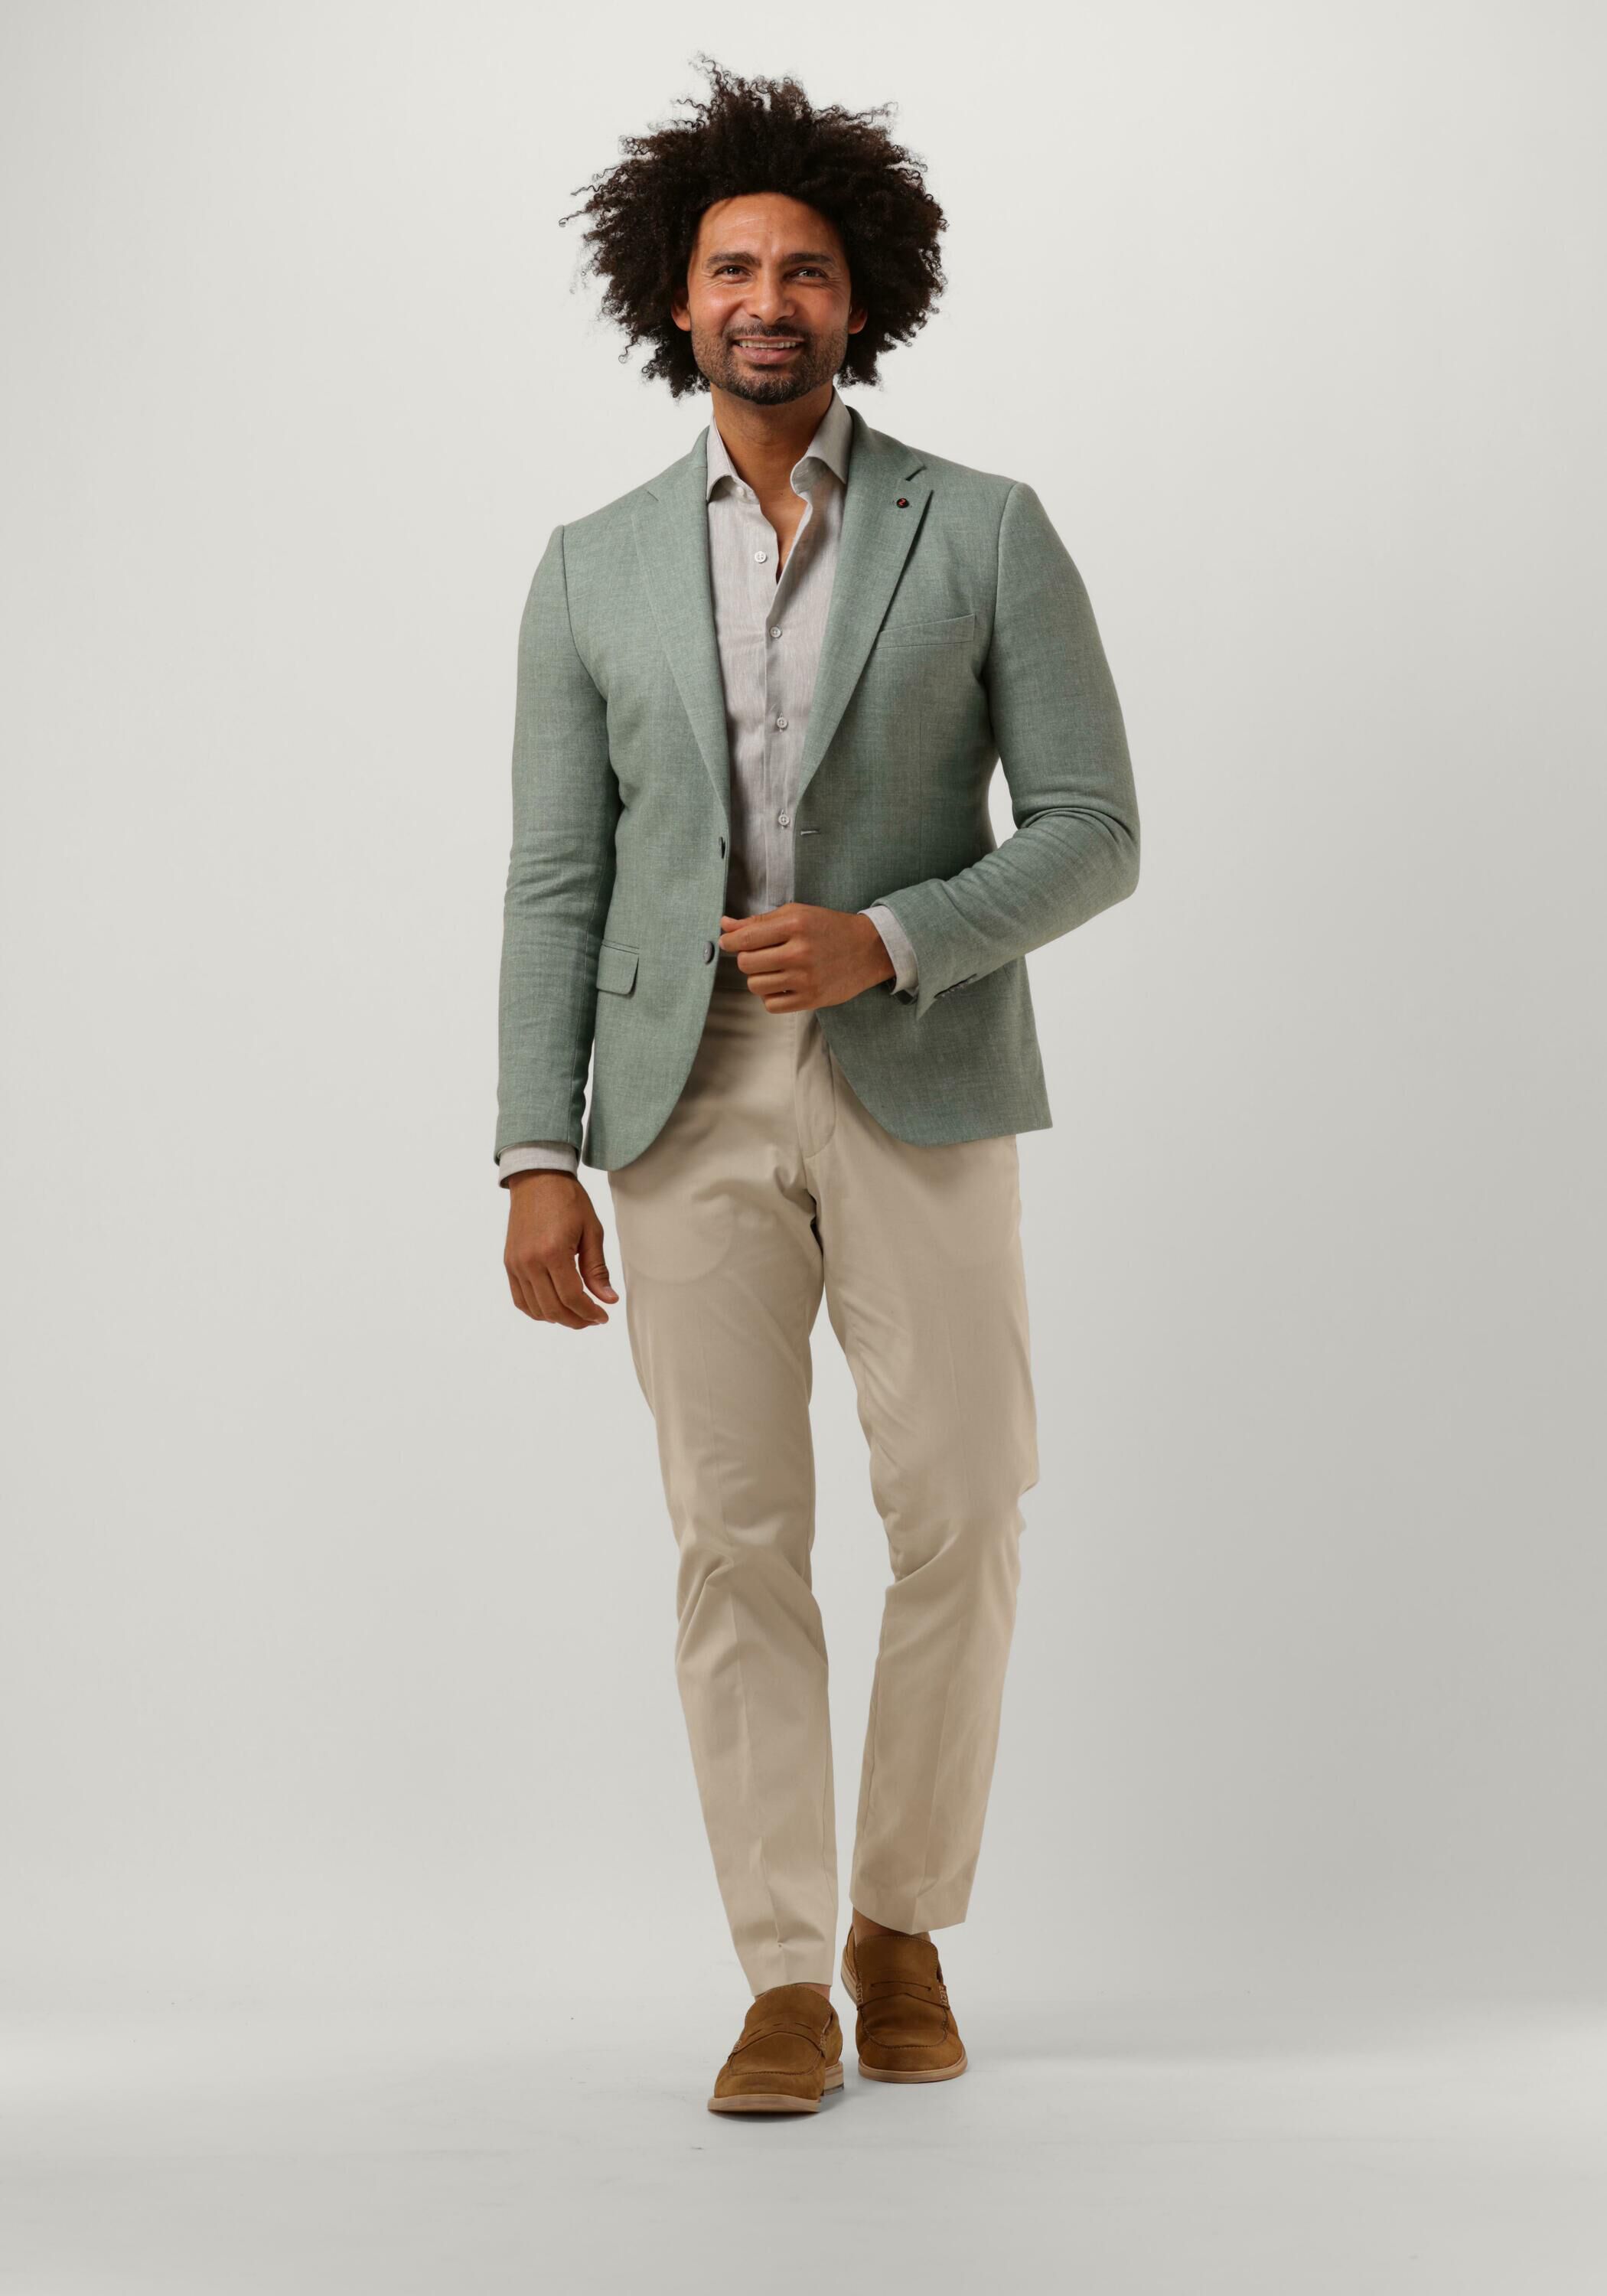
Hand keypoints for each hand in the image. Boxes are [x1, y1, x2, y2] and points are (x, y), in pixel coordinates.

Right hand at [503, 1171, 618, 1328]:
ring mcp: (515, 1264)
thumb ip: (597, 1269)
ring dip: (558, 1318)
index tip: (603, 1317)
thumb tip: (608, 1299)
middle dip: (576, 1320)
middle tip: (593, 1319)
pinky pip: (520, 1299)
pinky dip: (537, 1310)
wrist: (538, 1179)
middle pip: (553, 1308)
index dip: (589, 1313)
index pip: (571, 1297)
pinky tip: (553, 1308)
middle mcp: (530, 1261)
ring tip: (576, 1314)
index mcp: (553, 1252)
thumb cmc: (568, 1200)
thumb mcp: (592, 1231)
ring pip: (535, 1309)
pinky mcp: (509, 1263)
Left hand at [718, 903, 894, 1010]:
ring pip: (755, 985)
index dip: (729, 942)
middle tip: (759, 954)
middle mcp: (799, 952)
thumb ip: (759, 921)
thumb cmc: (828, 928)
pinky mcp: (811, 999)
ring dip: (757, 978)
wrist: (868, 949)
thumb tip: (724, 925)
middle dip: (746, 959)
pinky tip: (781, 985)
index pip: (745, 938)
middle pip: (746, 963)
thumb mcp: (796, 914)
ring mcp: (806, 978)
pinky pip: (771, 1005)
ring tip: (772, 970)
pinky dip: (770, 996)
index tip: (728, 942)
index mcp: (794, 924)